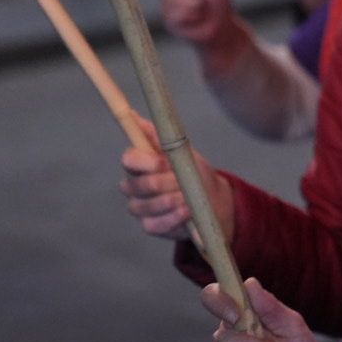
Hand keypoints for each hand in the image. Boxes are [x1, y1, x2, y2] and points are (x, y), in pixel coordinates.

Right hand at [119, 118, 234, 243]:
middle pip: (136, 186)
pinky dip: (172, 218)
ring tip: (187, 197)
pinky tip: (186, 211)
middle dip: (162, 183)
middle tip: (181, 181)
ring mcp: (141, 207)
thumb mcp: (181, 150)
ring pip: (144, 206)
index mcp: (140, 164)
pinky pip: (154, 224)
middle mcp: (134, 186)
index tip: (163, 162)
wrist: (212, 198)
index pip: (128, 159)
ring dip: (169, 201)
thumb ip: (158, 134)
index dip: (144, 162)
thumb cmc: (192, 170)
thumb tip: (134, 115)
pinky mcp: (151, 225)